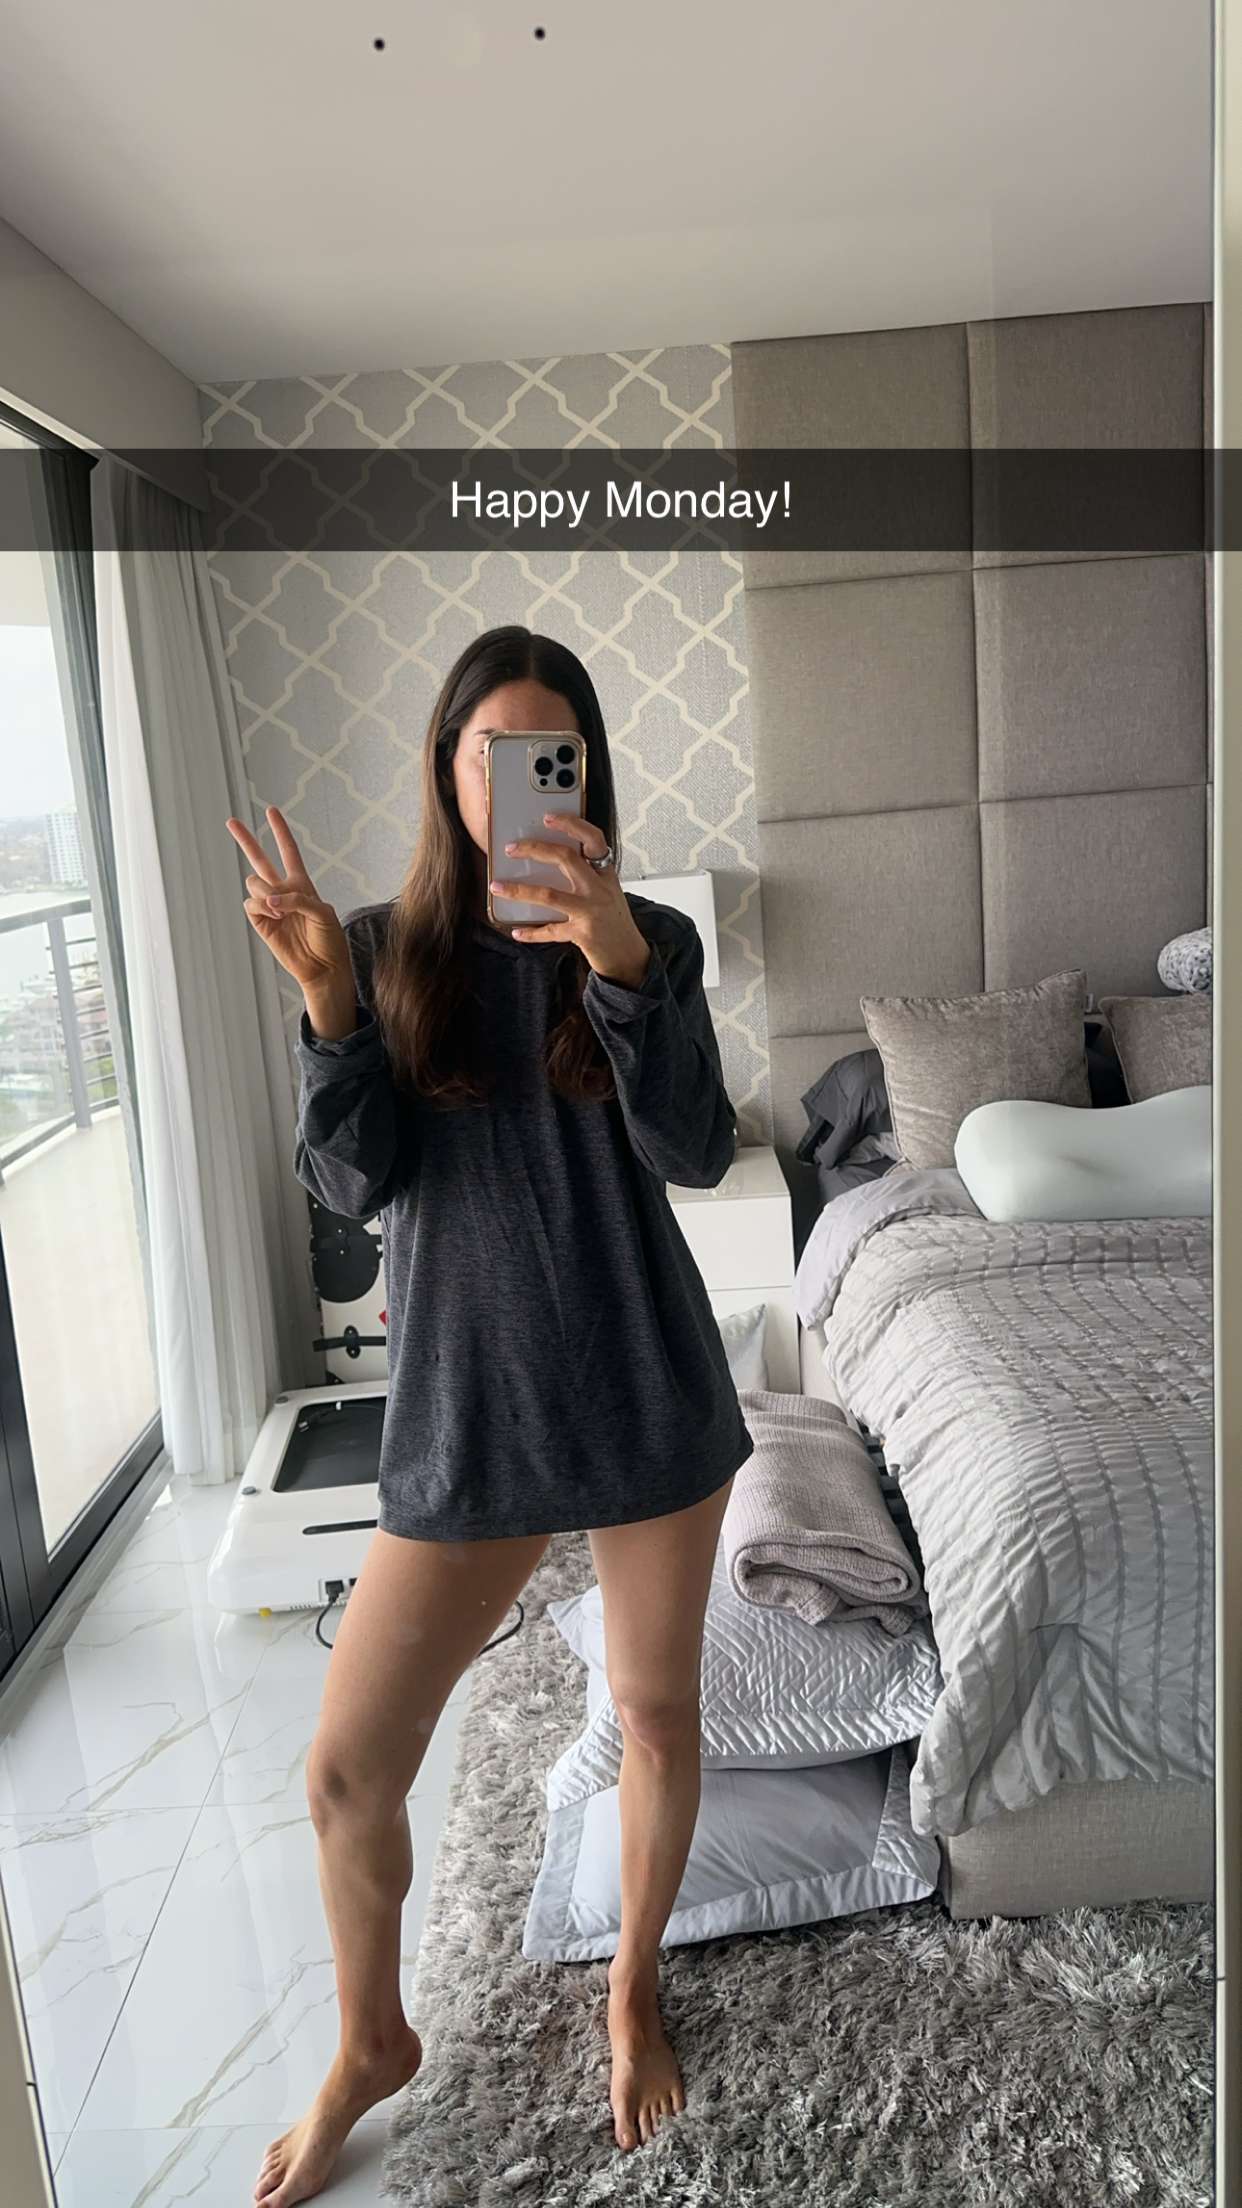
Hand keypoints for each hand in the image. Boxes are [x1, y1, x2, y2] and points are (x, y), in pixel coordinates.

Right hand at [225, 804, 352, 994]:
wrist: (322, 966)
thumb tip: (269, 901)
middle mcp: (282, 891)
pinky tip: (274, 917)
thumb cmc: (328, 939)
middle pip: (260, 859)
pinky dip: (262, 907)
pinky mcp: (260, 922)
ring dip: (267, 892)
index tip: (271, 810)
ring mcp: (269, 906)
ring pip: (255, 883)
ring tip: (280, 910)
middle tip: (231, 821)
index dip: (280, 831)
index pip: (288, 851)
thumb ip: (297, 899)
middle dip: (245, 840)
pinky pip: (251, 903)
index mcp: (301, 883)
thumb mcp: (322, 911)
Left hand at [490, 815, 650, 986]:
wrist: (629, 956)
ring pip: (550, 894)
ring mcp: (591, 912)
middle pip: (566, 858)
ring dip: (519, 890)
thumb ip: (585, 877)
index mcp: (605, 875)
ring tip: (497, 887)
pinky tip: (517, 931)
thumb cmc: (614, 923)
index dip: (571, 825)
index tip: (549, 817)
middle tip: (511, 848)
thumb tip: (546, 863)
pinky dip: (531, 932)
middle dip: (535, 849)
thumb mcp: (606, 893)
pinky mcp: (583, 935)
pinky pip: (550, 931)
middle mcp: (599, 889)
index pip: (593, 840)